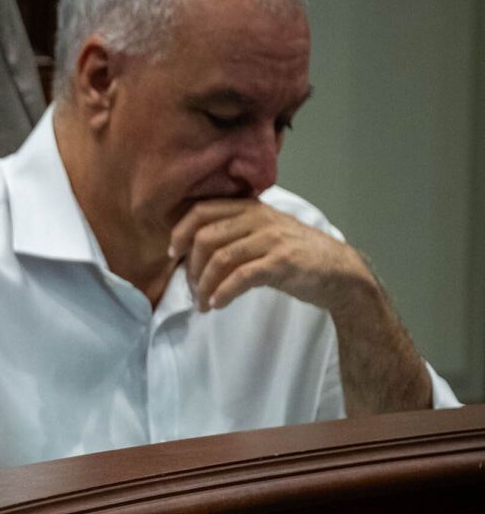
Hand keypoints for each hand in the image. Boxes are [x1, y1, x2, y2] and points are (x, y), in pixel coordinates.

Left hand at [170, 198, 373, 313]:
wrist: (340, 273)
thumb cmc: (297, 256)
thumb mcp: (264, 235)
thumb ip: (234, 235)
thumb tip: (193, 253)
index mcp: (251, 209)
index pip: (203, 210)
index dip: (180, 231)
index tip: (174, 254)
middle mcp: (260, 219)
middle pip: (206, 236)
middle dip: (191, 267)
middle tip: (191, 288)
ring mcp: (272, 239)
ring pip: (220, 258)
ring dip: (204, 286)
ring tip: (202, 303)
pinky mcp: (282, 262)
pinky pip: (241, 277)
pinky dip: (223, 293)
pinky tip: (216, 304)